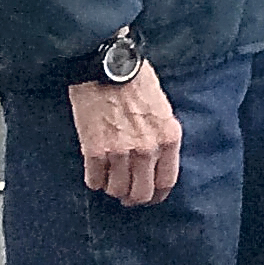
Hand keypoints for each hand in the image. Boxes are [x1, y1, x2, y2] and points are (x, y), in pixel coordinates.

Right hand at [69, 62, 181, 206]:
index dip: (157, 195)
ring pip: (117, 190)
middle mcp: (147, 150)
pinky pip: (94, 181)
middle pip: (141, 193)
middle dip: (134, 198)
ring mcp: (121, 152)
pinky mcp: (95, 151)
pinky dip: (94, 180)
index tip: (151, 197)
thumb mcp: (163, 108)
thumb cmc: (136, 81)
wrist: (107, 66)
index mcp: (168, 138)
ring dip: (113, 189)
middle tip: (127, 195)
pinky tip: (96, 171)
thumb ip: (162, 137)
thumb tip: (157, 162)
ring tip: (110, 180)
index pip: (166, 181)